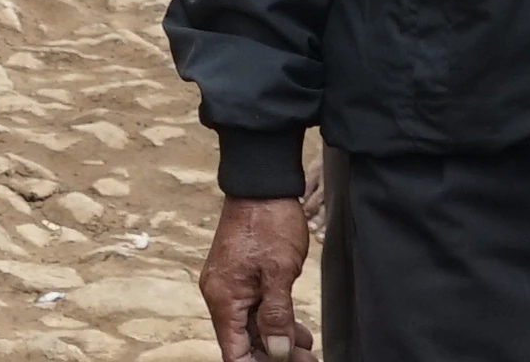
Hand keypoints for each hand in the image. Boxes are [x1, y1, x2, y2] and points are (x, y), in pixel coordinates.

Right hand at [200, 195, 316, 359]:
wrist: (261, 186)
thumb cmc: (268, 222)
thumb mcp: (279, 272)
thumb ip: (277, 315)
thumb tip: (277, 351)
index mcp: (225, 299)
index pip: (234, 353)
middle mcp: (221, 296)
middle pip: (243, 343)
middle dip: (275, 356)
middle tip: (309, 359)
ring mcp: (229, 286)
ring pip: (251, 328)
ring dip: (278, 341)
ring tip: (308, 348)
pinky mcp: (240, 277)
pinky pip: (254, 310)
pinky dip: (275, 322)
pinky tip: (298, 329)